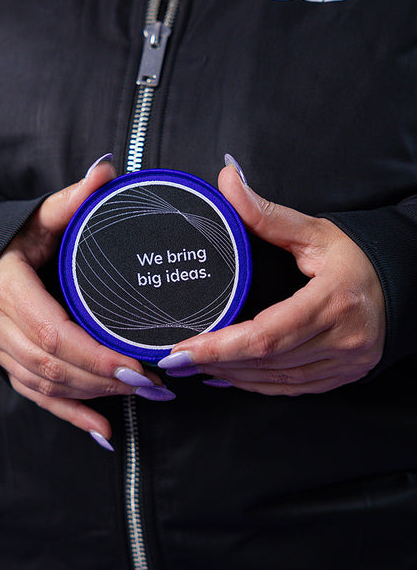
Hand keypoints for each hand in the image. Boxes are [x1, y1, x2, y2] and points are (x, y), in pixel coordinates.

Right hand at [0, 158, 166, 445]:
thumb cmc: (8, 241)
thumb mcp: (35, 218)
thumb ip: (69, 201)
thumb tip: (105, 170)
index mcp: (9, 290)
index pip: (52, 332)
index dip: (94, 354)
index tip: (136, 364)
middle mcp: (1, 326)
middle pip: (55, 365)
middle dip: (105, 380)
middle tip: (156, 383)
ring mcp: (3, 350)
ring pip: (49, 384)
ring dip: (96, 396)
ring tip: (145, 396)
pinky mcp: (10, 364)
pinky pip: (38, 397)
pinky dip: (71, 416)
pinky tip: (103, 432)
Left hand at [159, 162, 386, 395]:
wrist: (404, 283)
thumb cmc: (358, 258)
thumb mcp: (315, 232)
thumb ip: (266, 213)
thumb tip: (228, 180)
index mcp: (333, 301)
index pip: (267, 335)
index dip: (221, 347)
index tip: (184, 349)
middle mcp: (342, 338)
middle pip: (267, 361)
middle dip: (216, 363)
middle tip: (175, 359)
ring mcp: (345, 362)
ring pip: (277, 380)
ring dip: (232, 376)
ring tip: (196, 366)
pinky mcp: (342, 375)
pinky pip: (291, 389)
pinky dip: (256, 385)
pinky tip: (229, 378)